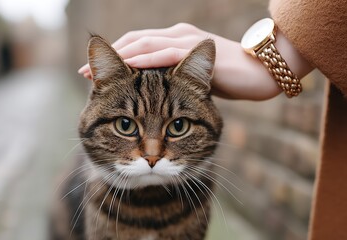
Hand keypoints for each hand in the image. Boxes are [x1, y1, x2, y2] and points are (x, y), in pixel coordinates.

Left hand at [78, 23, 312, 99]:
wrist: (261, 73)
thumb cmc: (229, 79)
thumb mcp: (194, 81)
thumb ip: (176, 82)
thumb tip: (159, 95)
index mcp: (175, 42)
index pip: (138, 46)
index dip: (114, 59)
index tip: (92, 74)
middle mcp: (177, 36)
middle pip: (134, 42)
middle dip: (107, 58)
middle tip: (84, 73)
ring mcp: (187, 42)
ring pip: (144, 45)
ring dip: (118, 58)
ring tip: (95, 72)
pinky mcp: (198, 53)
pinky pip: (166, 54)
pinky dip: (144, 60)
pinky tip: (126, 69)